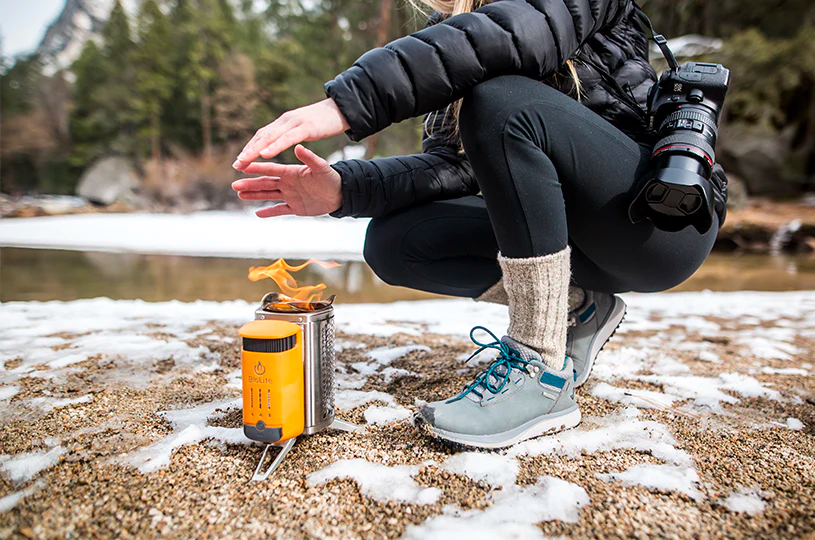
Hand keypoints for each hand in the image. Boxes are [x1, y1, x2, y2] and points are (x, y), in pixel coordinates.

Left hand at [232, 98, 349, 170]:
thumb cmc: (324, 121)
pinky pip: (287, 138)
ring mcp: (295, 123)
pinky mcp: (306, 126)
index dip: (250, 148)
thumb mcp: (304, 129)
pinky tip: (265, 154)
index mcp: (284, 123)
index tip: (239, 161)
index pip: (263, 135)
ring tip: (244, 160)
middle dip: (248, 151)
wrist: (342, 108)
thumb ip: (290, 134)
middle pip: (262, 136)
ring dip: (255, 149)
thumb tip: (278, 142)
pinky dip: (275, 146)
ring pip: (271, 136)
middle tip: (236, 165)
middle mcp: (285, 121)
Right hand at [232, 144, 341, 217]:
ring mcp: (290, 195)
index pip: (270, 169)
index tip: (243, 165)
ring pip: (268, 195)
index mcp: (291, 172)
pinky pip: (279, 210)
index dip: (257, 167)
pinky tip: (257, 213)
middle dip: (250, 184)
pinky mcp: (295, 207)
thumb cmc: (331, 178)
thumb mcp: (321, 167)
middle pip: (265, 183)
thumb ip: (309, 158)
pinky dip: (269, 212)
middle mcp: (288, 183)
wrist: (341, 193)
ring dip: (254, 195)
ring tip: (239, 193)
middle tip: (234, 184)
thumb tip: (298, 146)